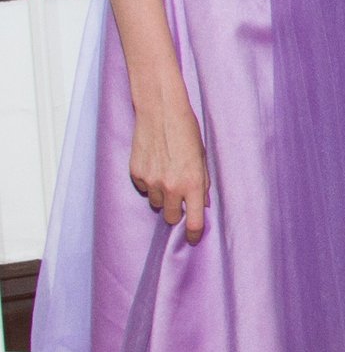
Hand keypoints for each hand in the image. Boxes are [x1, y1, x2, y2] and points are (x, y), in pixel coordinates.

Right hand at [129, 91, 209, 242]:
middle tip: (179, 199)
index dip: (193, 234)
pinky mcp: (136, 174)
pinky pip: (142, 188)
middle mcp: (171, 186)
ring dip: (161, 196)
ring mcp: (151, 181)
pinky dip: (148, 182)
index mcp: (193, 183)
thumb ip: (202, 183)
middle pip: (170, 217)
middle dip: (175, 212)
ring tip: (166, 174)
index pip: (193, 221)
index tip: (192, 239)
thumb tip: (201, 205)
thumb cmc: (186, 132)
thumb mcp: (202, 158)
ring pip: (155, 203)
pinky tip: (154, 164)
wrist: (161, 112)